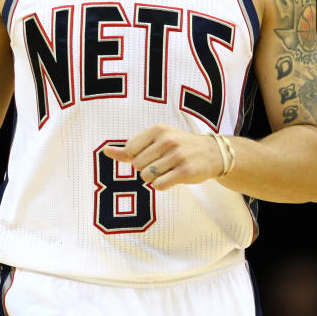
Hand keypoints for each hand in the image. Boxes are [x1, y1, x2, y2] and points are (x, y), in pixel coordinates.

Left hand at [102, 123, 223, 190]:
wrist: (212, 153)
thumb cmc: (178, 147)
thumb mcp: (156, 141)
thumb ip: (129, 148)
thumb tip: (104, 151)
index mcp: (157, 130)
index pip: (129, 150)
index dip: (137, 158)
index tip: (151, 154)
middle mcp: (167, 140)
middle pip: (137, 166)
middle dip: (145, 169)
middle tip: (162, 163)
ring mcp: (177, 156)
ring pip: (146, 177)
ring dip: (154, 178)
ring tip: (168, 170)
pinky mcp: (185, 172)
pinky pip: (159, 185)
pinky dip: (162, 185)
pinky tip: (173, 177)